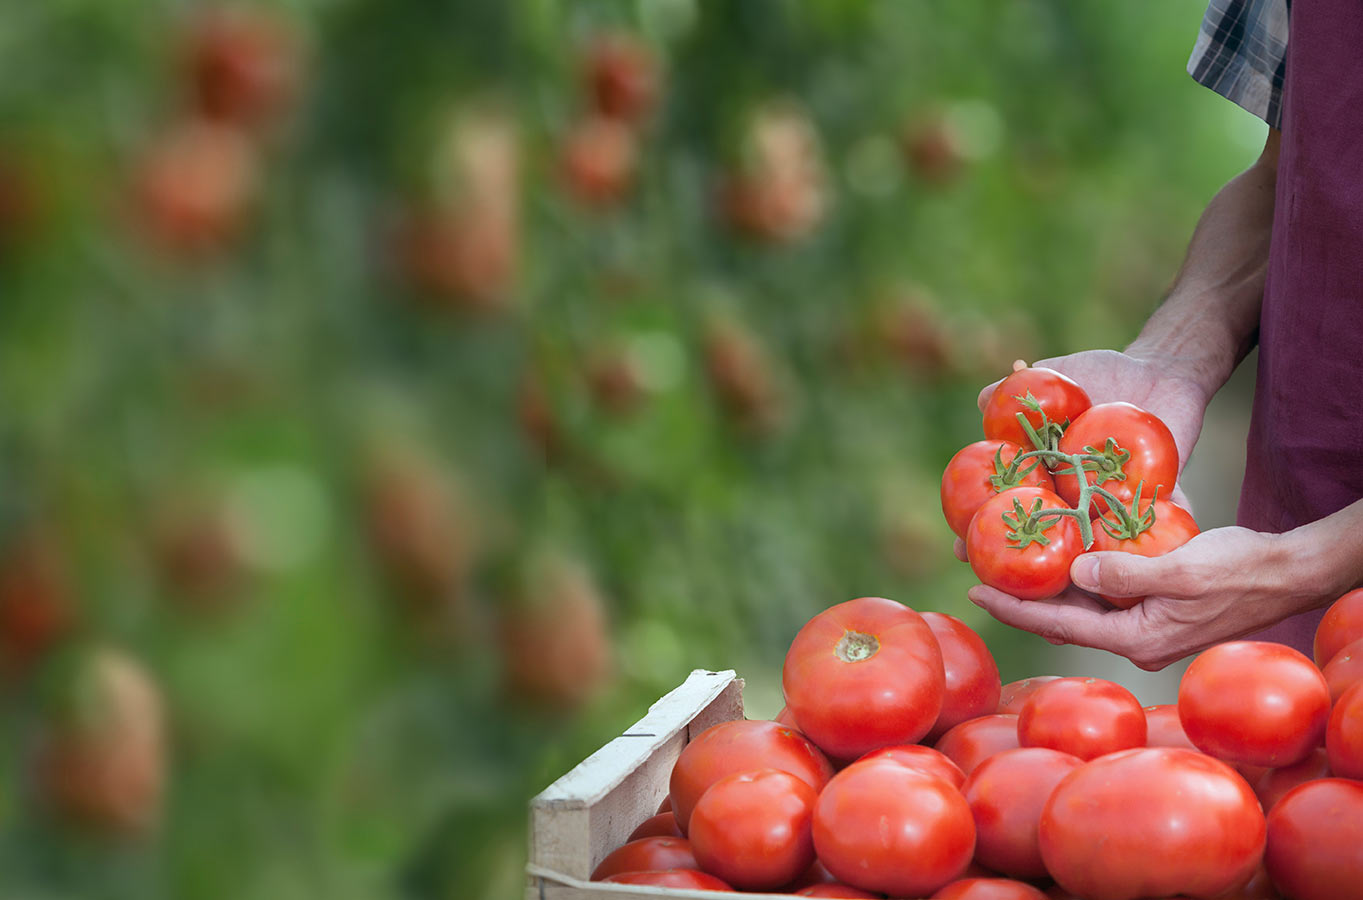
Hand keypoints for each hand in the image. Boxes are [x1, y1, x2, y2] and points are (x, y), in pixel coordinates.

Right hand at [953, 349, 1211, 561]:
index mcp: (1049, 473)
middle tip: (995, 583)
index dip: (981, 528)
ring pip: (1089, 543)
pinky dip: (1136, 548)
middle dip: (1017, 565)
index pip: (1009, 505)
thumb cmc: (1105, 374)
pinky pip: (1144, 528)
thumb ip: (1018, 389)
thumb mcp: (1055, 376)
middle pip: (1042, 536)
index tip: (959, 546)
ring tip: (1055, 586)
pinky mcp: (1152, 501)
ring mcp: (1113, 501)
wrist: (1162, 370)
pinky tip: (1117, 569)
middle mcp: (1077, 494)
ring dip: (1073, 568)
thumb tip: (982, 400)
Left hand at [966, 526, 1331, 669]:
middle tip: (977, 567)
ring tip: (1004, 559)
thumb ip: (1126, 573)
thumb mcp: (1182, 570)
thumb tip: (1075, 574)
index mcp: (1137, 639)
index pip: (1058, 625)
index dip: (1012, 607)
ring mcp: (1144, 624)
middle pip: (1061, 617)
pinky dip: (1077, 573)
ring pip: (1079, 604)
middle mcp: (1134, 638)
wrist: (1289, 572)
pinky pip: (1103, 591)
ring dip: (1045, 582)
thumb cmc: (1241, 570)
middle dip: (1019, 593)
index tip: (973, 589)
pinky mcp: (1153, 605)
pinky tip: (1056, 552)